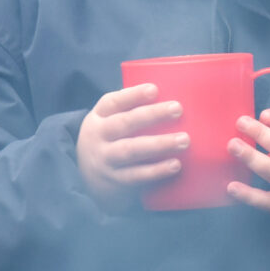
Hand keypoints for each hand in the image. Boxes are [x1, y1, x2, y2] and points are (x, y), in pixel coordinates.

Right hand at [77, 83, 186, 207]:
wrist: (85, 177)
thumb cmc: (111, 139)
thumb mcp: (109, 120)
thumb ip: (132, 109)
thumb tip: (174, 92)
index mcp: (100, 116)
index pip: (113, 102)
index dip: (133, 95)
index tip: (154, 89)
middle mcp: (99, 136)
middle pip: (124, 123)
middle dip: (151, 115)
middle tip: (177, 108)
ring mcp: (106, 159)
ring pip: (131, 150)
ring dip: (159, 144)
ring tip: (184, 140)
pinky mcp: (116, 180)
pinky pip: (137, 175)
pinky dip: (156, 171)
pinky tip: (175, 164)